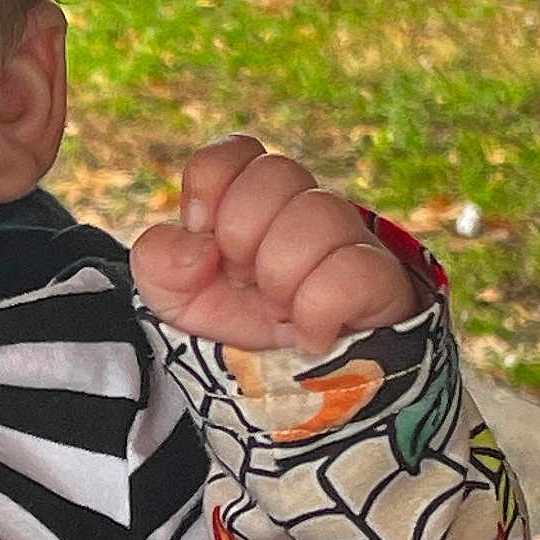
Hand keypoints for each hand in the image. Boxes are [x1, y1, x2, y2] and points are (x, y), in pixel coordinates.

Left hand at [131, 133, 414, 354]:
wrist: (288, 390)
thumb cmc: (233, 325)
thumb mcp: (174, 298)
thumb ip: (159, 259)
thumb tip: (197, 247)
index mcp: (250, 199)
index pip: (238, 150)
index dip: (210, 185)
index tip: (203, 232)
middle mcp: (302, 207)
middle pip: (277, 171)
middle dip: (242, 234)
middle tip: (244, 279)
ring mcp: (347, 239)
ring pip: (318, 214)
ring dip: (280, 275)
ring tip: (278, 308)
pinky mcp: (380, 280)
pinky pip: (351, 271)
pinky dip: (316, 310)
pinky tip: (309, 334)